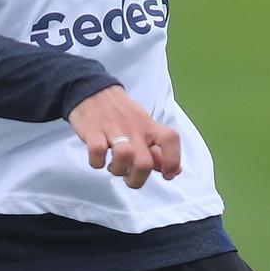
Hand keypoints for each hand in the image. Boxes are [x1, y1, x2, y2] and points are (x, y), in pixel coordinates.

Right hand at [66, 86, 180, 189]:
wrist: (93, 91)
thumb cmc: (122, 115)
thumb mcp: (144, 128)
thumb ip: (158, 151)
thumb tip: (177, 171)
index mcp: (150, 127)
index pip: (170, 140)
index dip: (173, 161)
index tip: (167, 175)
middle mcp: (134, 128)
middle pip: (144, 162)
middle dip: (137, 179)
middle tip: (129, 177)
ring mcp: (113, 129)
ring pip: (123, 156)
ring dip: (118, 170)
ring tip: (114, 167)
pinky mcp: (93, 130)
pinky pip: (97, 151)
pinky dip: (97, 162)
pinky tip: (98, 160)